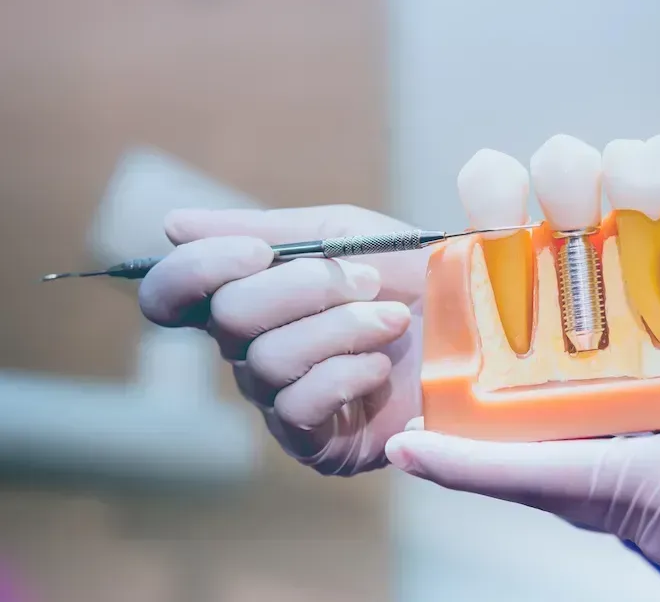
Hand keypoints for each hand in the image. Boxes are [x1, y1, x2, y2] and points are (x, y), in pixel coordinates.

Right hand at [139, 205, 427, 475]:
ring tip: (392, 320)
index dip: (198, 270)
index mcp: (251, 300)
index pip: (171, 297)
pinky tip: (383, 367)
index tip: (260, 251)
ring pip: (268, 359)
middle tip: (368, 280)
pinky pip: (298, 406)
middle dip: (302, 288)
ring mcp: (281, 401)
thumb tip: (171, 225)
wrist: (478, 324)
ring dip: (340, 328)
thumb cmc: (411, 275)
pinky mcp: (315, 444)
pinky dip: (346, 374)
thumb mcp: (342, 233)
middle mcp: (252, 354)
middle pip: (227, 319)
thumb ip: (265, 228)